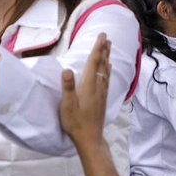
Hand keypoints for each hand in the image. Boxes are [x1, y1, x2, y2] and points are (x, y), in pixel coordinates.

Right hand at [60, 34, 110, 149]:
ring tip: (109, 48)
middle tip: (107, 37)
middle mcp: (98, 88)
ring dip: (107, 58)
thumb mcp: (67, 106)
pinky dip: (108, 70)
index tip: (102, 37)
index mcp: (89, 87)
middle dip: (104, 50)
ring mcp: (101, 94)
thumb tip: (67, 69)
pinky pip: (107, 80)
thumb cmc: (76, 123)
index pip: (94, 64)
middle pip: (102, 65)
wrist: (90, 139)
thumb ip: (68, 87)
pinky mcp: (102, 99)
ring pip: (106, 72)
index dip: (97, 49)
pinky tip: (109, 69)